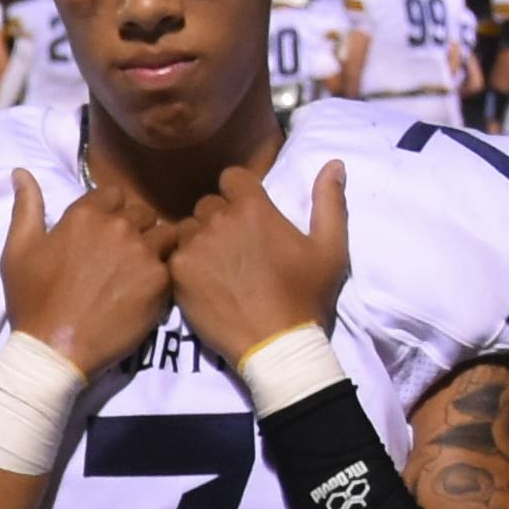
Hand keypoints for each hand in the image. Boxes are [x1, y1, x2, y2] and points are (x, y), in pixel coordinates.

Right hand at [0, 174, 173, 380]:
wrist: (55, 350)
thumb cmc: (33, 301)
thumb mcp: (18, 251)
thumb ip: (26, 206)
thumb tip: (20, 171)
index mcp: (85, 215)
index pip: (114, 194)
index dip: (110, 212)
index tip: (102, 234)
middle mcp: (118, 227)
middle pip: (142, 213)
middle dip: (135, 228)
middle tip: (121, 257)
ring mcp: (142, 253)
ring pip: (164, 235)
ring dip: (155, 247)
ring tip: (140, 271)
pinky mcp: (160, 281)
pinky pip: (171, 264)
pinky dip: (162, 274)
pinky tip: (147, 291)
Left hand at [165, 157, 351, 367]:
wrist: (275, 345)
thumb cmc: (306, 296)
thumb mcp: (331, 248)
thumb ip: (329, 201)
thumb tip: (334, 164)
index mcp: (253, 207)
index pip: (232, 177)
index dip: (239, 192)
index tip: (248, 214)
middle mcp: (219, 219)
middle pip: (209, 203)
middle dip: (221, 218)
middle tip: (237, 247)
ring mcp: (194, 245)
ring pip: (189, 228)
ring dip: (200, 239)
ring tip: (218, 266)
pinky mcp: (178, 272)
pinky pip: (175, 254)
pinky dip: (186, 264)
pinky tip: (204, 282)